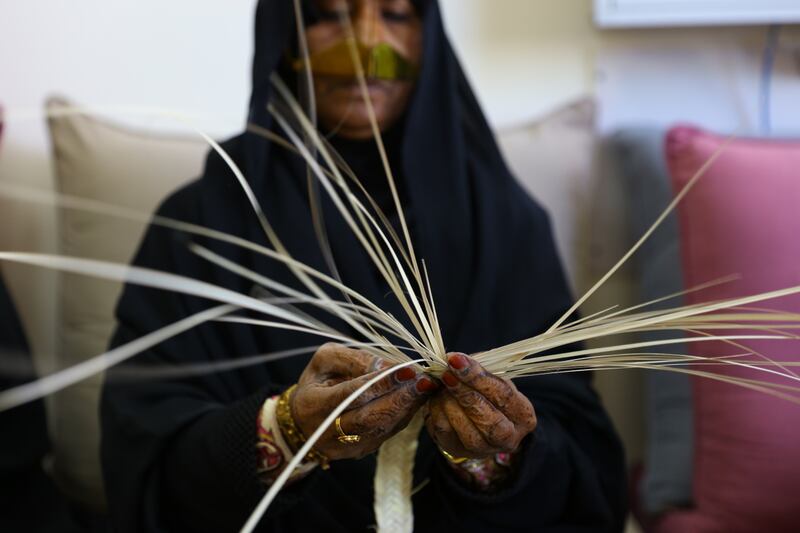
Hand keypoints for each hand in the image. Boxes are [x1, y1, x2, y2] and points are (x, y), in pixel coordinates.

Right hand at [291, 343, 438, 460]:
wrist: (303, 420)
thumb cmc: (317, 382)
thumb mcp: (325, 360)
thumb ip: (354, 358)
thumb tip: (387, 366)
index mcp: (312, 405)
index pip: (351, 395)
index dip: (381, 383)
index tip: (407, 369)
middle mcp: (327, 432)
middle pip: (371, 418)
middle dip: (402, 398)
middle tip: (426, 381)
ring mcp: (344, 447)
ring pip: (382, 428)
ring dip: (408, 407)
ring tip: (426, 388)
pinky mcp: (360, 452)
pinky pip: (387, 434)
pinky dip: (404, 415)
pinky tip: (417, 399)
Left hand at [425, 353, 535, 459]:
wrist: (475, 414)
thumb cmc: (486, 389)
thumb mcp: (489, 375)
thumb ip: (476, 368)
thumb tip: (454, 360)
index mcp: (523, 415)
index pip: (504, 396)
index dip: (479, 378)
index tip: (456, 360)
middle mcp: (509, 438)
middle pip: (489, 420)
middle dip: (464, 393)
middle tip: (447, 374)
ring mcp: (484, 449)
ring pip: (467, 431)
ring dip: (448, 403)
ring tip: (440, 384)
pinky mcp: (460, 451)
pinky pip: (446, 433)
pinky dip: (437, 412)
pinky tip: (435, 396)